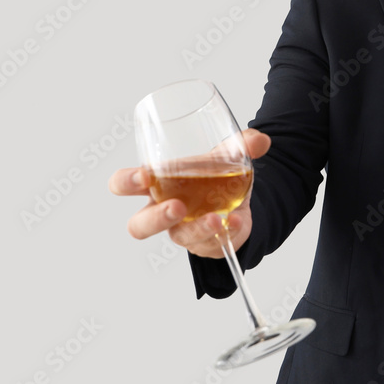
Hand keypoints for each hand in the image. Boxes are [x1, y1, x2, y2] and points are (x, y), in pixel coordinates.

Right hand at [108, 128, 269, 258]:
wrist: (238, 200)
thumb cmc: (213, 175)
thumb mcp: (225, 155)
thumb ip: (241, 144)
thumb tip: (260, 140)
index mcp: (156, 183)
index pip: (123, 185)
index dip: (126, 183)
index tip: (144, 175)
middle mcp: (163, 210)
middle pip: (139, 225)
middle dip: (156, 218)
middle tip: (176, 207)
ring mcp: (183, 230)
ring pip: (179, 237)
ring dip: (197, 228)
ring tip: (215, 218)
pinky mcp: (206, 243)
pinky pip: (211, 243)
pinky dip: (226, 231)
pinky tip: (235, 220)